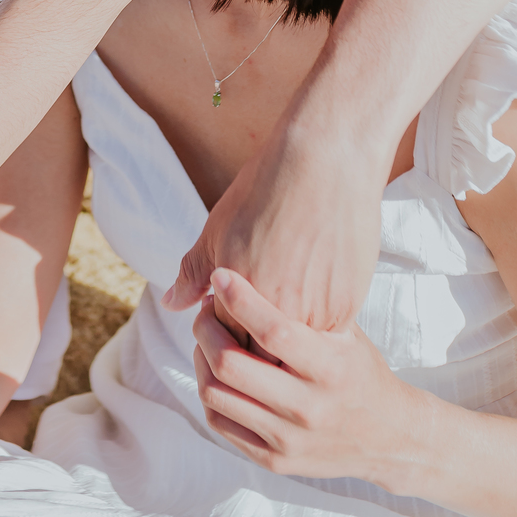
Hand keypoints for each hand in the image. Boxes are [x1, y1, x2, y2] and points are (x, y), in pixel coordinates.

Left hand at [165, 108, 386, 329]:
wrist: (325, 161)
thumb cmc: (266, 188)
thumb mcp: (217, 228)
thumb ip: (192, 273)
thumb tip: (171, 303)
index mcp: (234, 295)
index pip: (225, 340)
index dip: (226, 329)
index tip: (231, 311)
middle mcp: (273, 311)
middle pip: (260, 355)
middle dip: (255, 341)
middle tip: (262, 309)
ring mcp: (312, 313)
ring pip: (295, 350)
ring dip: (288, 338)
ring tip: (288, 298)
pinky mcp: (345, 308)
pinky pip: (326, 334)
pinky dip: (316, 322)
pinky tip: (312, 292)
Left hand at [192, 269, 418, 489]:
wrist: (390, 438)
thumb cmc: (361, 373)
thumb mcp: (347, 336)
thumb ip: (307, 311)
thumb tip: (255, 271)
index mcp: (330, 369)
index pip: (274, 331)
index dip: (240, 299)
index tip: (221, 276)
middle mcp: (308, 407)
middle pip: (230, 364)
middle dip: (205, 328)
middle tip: (206, 309)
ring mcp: (288, 438)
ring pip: (215, 394)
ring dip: (201, 357)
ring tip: (208, 338)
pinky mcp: (274, 459)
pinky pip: (220, 422)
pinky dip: (210, 389)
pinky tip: (217, 370)